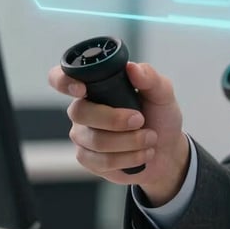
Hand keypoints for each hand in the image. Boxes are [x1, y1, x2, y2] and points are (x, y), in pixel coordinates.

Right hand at [48, 61, 188, 205]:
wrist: (167, 151)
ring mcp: (83, 135)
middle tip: (141, 120)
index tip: (83, 89)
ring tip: (150, 138)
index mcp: (98, 86)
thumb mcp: (162, 93)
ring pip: (95, 140)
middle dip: (114, 119)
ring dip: (130, 141)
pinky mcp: (88, 159)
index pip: (62, 78)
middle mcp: (84, 108)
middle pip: (80, 112)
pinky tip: (143, 153)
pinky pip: (101, 160)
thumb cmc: (160, 116)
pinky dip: (129, 157)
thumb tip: (132, 67)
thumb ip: (150, 78)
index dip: (64, 81)